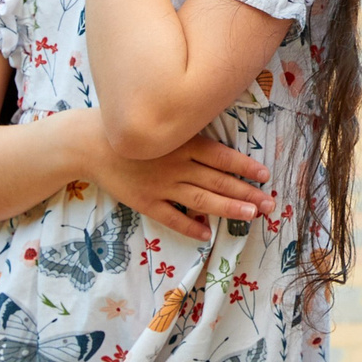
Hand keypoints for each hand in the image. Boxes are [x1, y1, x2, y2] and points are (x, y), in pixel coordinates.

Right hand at [88, 132, 275, 239]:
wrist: (91, 144)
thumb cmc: (134, 132)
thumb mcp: (167, 128)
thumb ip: (193, 141)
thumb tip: (222, 155)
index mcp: (184, 144)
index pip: (223, 157)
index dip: (245, 167)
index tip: (265, 176)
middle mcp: (177, 165)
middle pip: (218, 181)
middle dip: (246, 193)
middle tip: (270, 204)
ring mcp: (161, 186)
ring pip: (201, 200)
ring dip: (228, 209)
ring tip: (250, 216)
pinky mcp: (145, 202)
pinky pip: (172, 217)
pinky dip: (190, 227)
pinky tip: (206, 234)